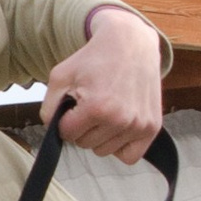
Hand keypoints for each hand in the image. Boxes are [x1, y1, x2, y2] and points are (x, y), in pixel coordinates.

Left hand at [41, 5, 163, 162]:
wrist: (131, 44)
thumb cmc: (95, 59)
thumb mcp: (61, 75)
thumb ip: (48, 107)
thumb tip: (53, 131)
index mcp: (97, 107)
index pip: (67, 134)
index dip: (65, 119)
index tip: (74, 104)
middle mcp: (121, 120)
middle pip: (85, 144)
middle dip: (82, 127)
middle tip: (91, 103)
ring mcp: (139, 125)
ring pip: (104, 151)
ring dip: (100, 136)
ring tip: (106, 110)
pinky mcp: (152, 128)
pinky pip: (129, 156)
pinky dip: (120, 147)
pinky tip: (117, 127)